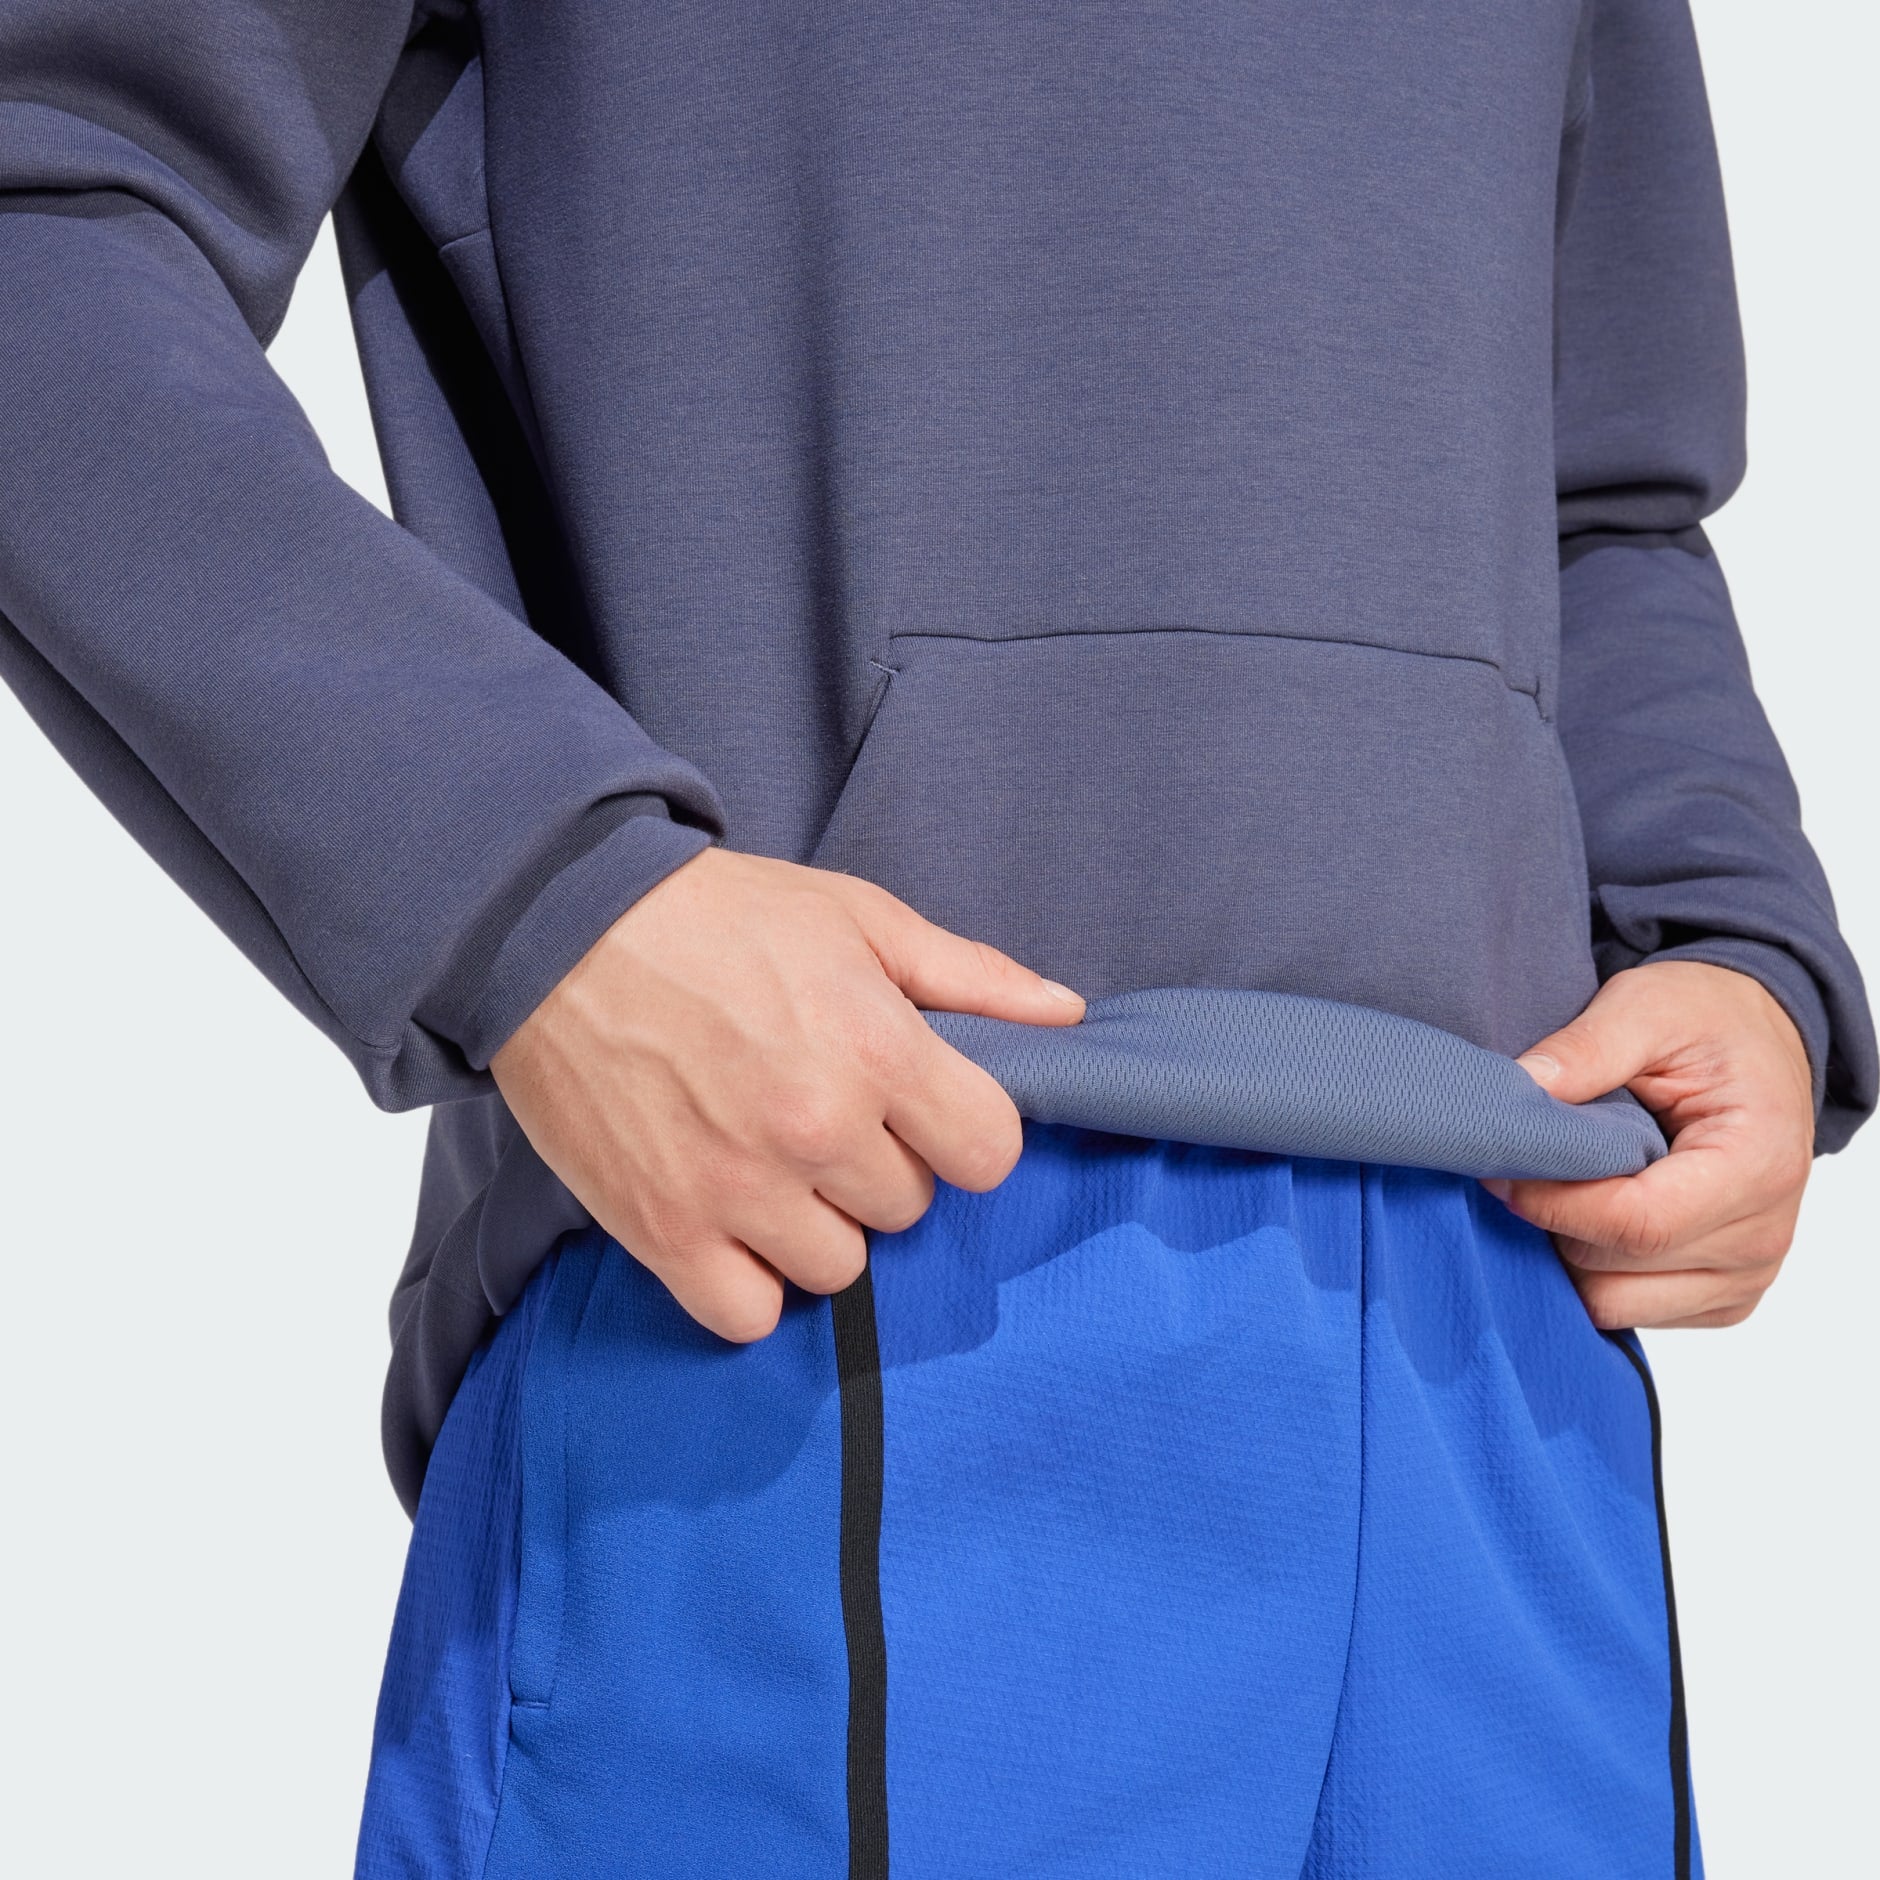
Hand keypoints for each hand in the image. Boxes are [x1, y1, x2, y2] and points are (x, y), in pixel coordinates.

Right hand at [490, 847, 1083, 1340]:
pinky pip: (749, 1313)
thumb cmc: (716, 916)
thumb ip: (970, 976)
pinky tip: (732, 1221)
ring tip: (772, 1163)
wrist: (555, 929)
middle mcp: (818, 1131)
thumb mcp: (858, 918)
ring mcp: (739, 1190)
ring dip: (817, 1226)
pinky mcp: (664, 1231)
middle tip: (823, 1114)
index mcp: (879, 1050)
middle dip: (881, 1167)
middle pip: (909, 1209)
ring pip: (838, 1268)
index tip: (923, 1110)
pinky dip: (749, 1281)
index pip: (990, 1154)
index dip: (963, 1132)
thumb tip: (1068, 1014)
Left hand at [1483, 960, 1814, 1329]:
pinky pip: (1632, 1311)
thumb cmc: (1708, 1022)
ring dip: (1567, 1251)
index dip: (1552, 1203)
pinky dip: (1593, 1270)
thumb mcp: (1647, 1008)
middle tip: (1521, 1169)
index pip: (1636, 1223)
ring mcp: (1745, 1275)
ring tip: (1559, 1187)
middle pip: (1616, 1268)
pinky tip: (1587, 1213)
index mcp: (1757, 1165)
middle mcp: (1762, 1235)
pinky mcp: (1723, 1296)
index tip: (1499, 1171)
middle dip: (1552, 1221)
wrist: (1757, 1039)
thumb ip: (1586, 1049)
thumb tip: (1520, 1090)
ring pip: (1615, 1302)